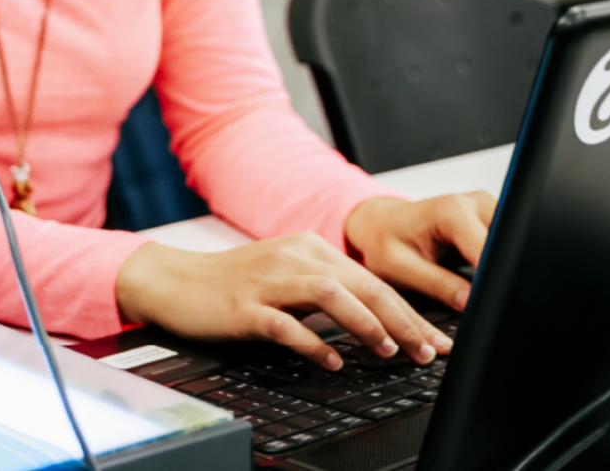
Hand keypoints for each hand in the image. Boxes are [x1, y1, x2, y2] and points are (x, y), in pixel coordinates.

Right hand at [114, 232, 452, 370]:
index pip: (372, 278)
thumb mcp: (287, 276)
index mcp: (309, 247)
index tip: (435, 340)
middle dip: (401, 319)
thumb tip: (380, 320)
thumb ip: (329, 290)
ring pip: (329, 294)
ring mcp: (268, 280)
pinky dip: (313, 344)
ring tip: (387, 351)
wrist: (174, 281)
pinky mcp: (244, 306)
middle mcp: (293, 256)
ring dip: (364, 324)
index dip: (409, 311)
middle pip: (361, 283)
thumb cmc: (234, 284)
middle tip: (426, 351)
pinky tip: (331, 362)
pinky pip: (285, 324)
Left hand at [343, 192, 495, 310]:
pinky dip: (498, 261)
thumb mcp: (401, 268)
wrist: (380, 226)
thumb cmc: (384, 242)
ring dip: (499, 267)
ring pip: (510, 243)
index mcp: (451, 210)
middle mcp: (472, 203)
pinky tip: (479, 273)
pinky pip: (505, 242)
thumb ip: (438, 285)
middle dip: (498, 272)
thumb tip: (471, 301)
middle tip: (477, 294)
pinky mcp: (489, 219)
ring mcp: (484, 208)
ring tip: (473, 281)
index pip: (489, 248)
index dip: (491, 276)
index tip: (485, 299)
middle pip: (506, 243)